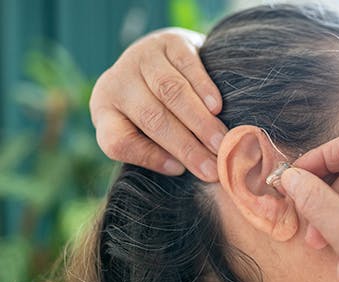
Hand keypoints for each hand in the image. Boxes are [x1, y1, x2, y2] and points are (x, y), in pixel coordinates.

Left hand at [90, 28, 226, 181]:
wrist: (162, 57)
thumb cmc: (157, 106)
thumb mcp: (143, 128)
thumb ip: (158, 150)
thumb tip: (191, 170)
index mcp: (105, 110)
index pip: (118, 141)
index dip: (148, 157)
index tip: (179, 171)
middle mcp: (118, 82)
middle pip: (152, 118)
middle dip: (186, 146)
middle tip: (212, 168)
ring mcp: (141, 57)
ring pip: (171, 92)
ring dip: (199, 121)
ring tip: (221, 142)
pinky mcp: (168, 41)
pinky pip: (188, 66)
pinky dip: (204, 89)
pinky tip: (217, 108)